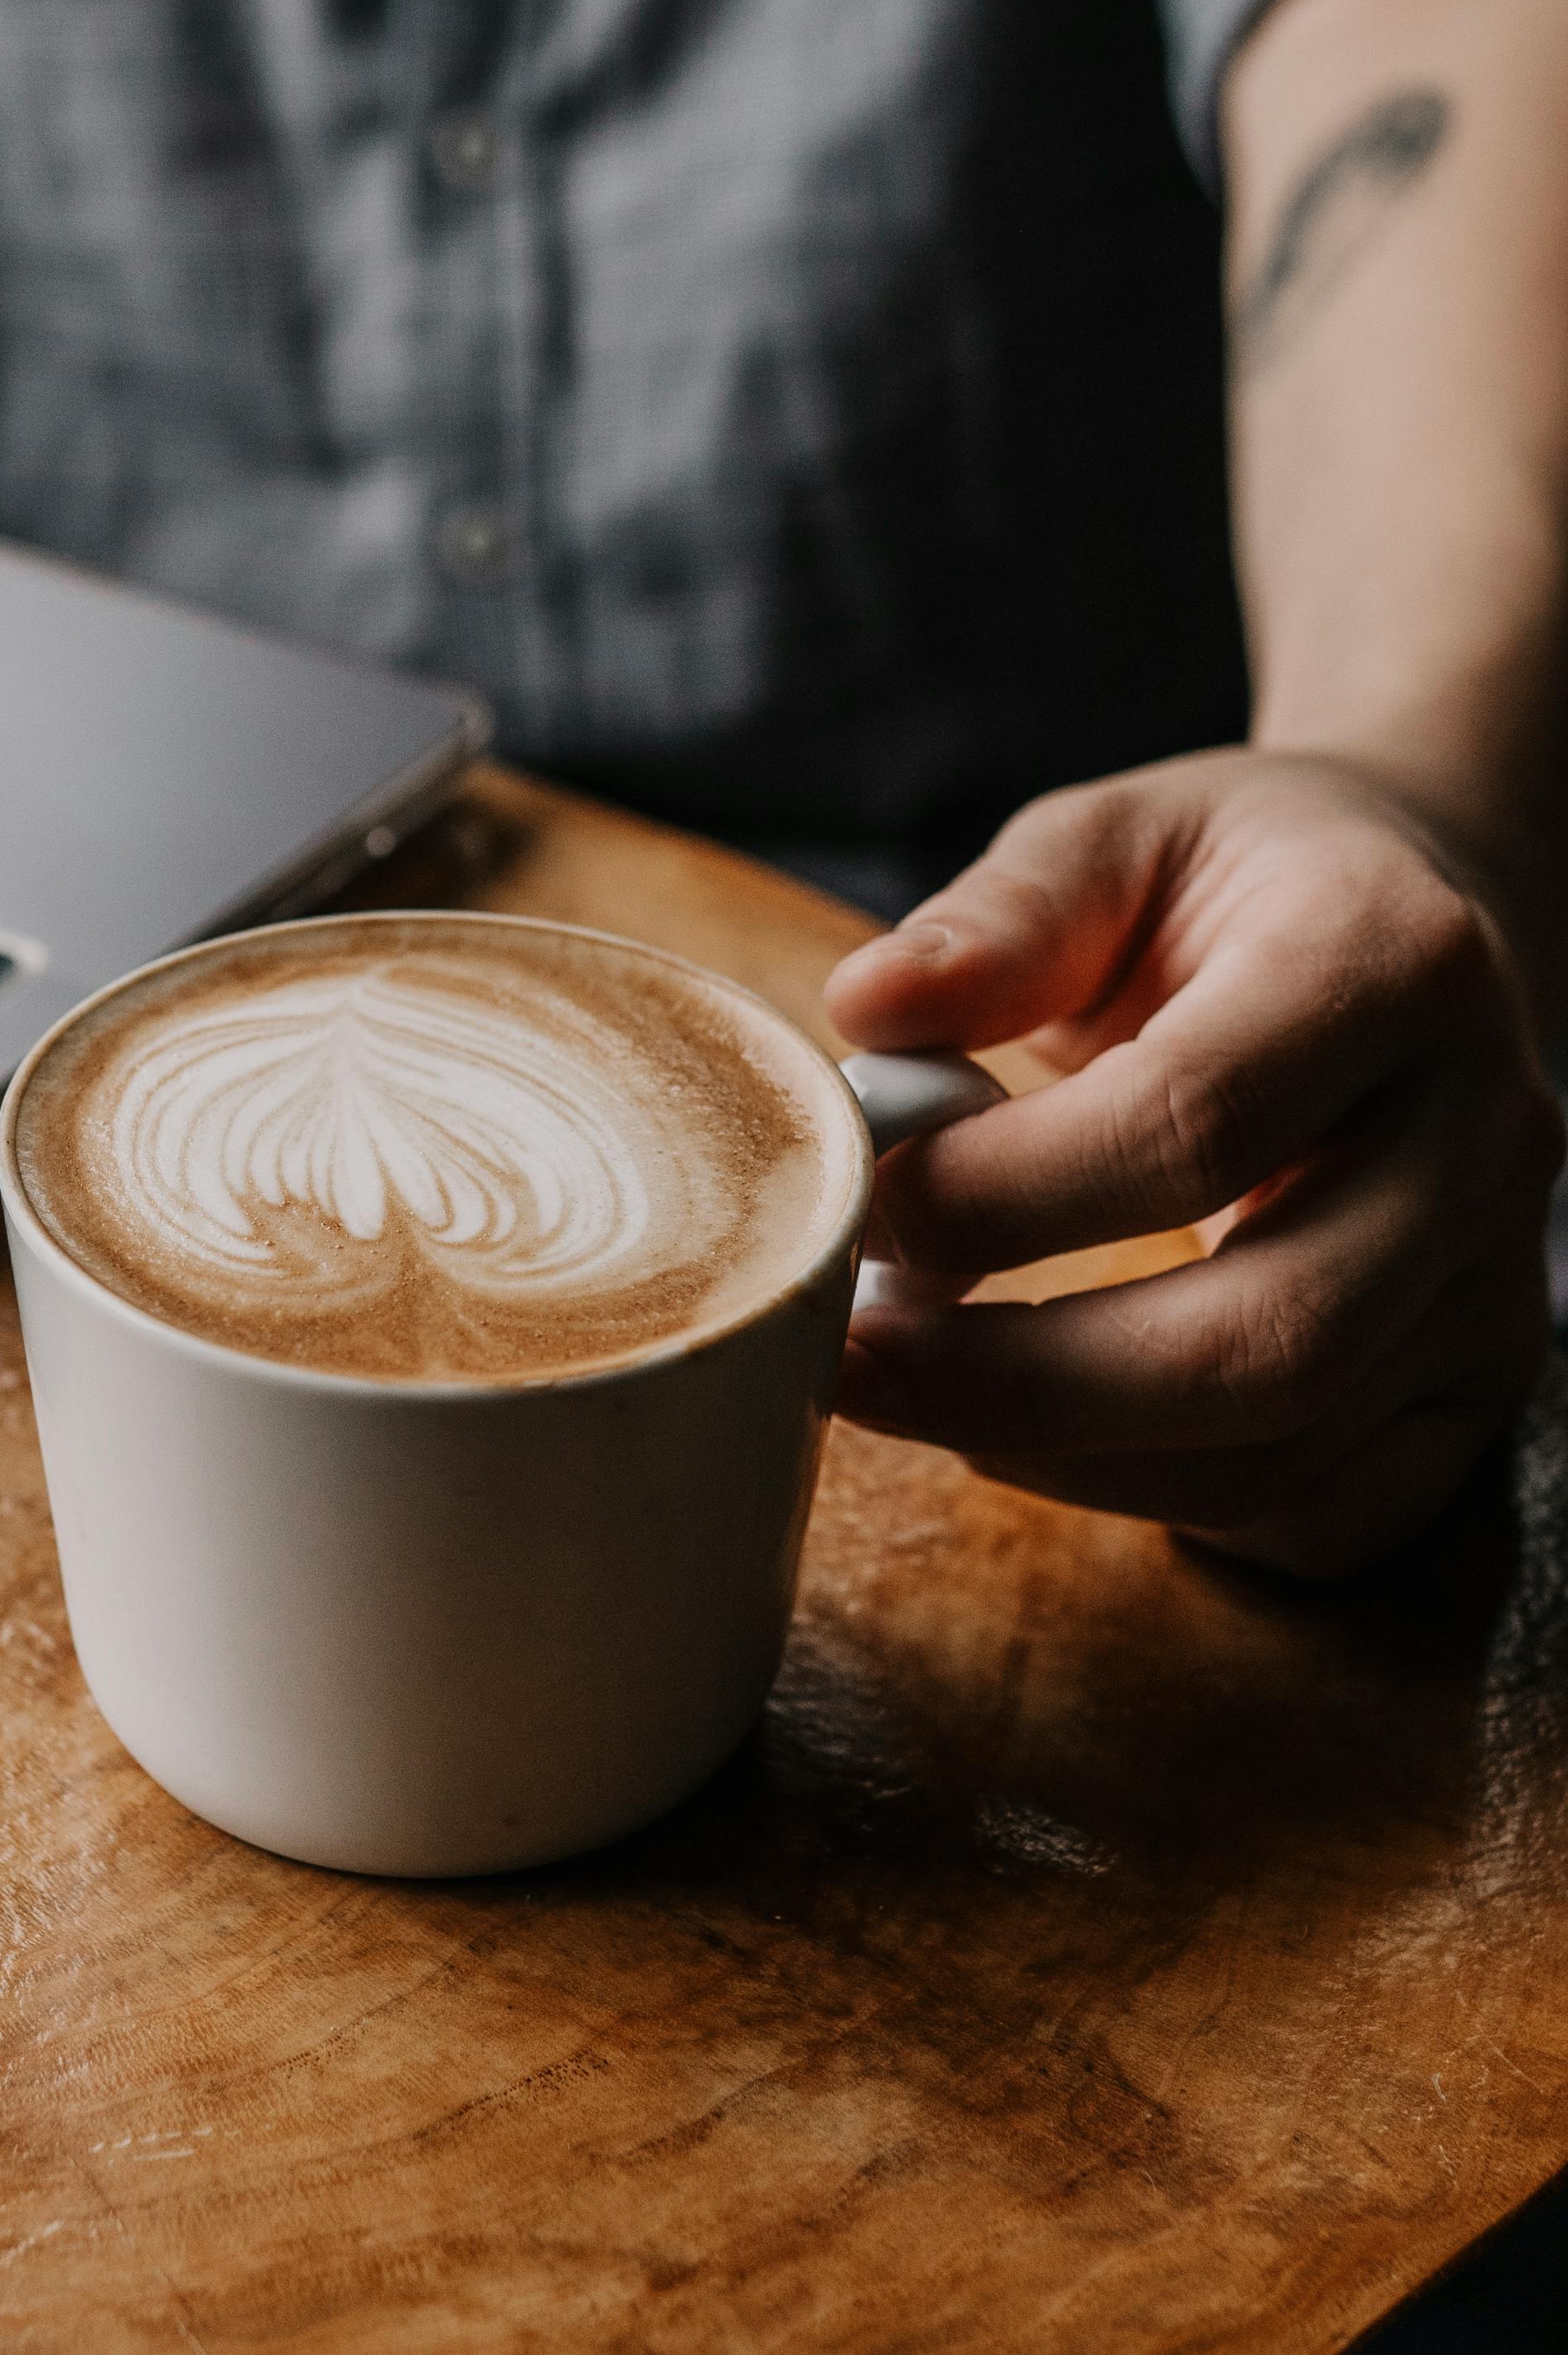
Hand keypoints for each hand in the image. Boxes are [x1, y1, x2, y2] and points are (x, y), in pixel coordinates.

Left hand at [822, 749, 1563, 1575]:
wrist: (1427, 924)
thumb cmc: (1241, 887)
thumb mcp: (1120, 838)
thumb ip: (1001, 918)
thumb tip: (867, 1013)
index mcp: (1390, 964)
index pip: (1194, 1121)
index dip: (1003, 1192)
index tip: (862, 1204)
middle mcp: (1480, 1139)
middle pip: (1264, 1336)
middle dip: (1025, 1380)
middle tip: (857, 1357)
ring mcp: (1497, 1283)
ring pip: (1285, 1451)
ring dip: (1066, 1457)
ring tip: (917, 1389)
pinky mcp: (1479, 1383)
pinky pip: (1322, 1515)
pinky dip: (1164, 1505)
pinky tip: (1052, 1435)